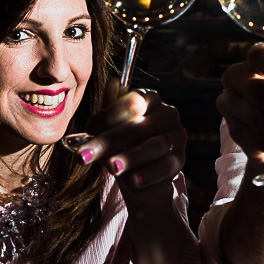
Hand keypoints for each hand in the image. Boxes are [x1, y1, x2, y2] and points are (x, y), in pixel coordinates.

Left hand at [63, 80, 186, 198]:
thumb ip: (111, 108)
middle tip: (83, 156)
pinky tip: (133, 181)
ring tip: (111, 168)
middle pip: (137, 127)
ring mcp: (176, 137)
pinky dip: (148, 174)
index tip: (87, 130)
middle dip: (107, 142)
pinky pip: (164, 166)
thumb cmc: (124, 144)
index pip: (131, 101)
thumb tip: (112, 82)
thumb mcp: (113, 126)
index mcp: (150, 99)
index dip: (108, 115)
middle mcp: (167, 114)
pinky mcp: (179, 160)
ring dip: (130, 157)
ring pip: (152, 146)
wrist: (140, 177)